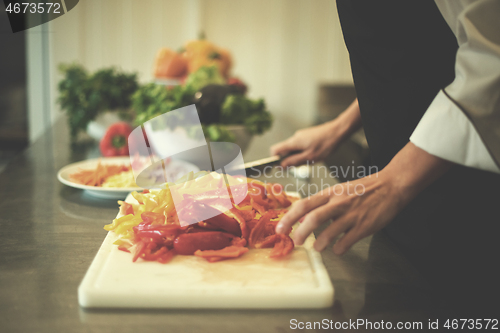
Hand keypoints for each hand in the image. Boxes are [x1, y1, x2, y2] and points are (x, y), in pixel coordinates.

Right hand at [270, 122, 342, 166]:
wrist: (337, 131)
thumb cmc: (325, 145)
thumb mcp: (309, 158)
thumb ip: (294, 162)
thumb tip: (281, 166)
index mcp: (293, 142)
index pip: (275, 150)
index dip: (275, 160)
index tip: (281, 167)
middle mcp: (294, 137)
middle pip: (284, 150)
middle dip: (289, 160)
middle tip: (301, 165)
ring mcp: (300, 136)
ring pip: (293, 149)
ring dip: (297, 157)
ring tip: (311, 159)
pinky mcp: (306, 136)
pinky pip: (299, 146)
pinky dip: (303, 152)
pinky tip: (314, 154)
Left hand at [276, 142, 451, 253]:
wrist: (391, 186)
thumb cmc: (364, 189)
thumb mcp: (339, 192)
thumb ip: (321, 205)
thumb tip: (302, 219)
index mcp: (330, 193)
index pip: (303, 204)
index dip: (289, 218)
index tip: (280, 229)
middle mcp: (338, 203)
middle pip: (312, 218)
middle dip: (300, 233)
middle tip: (295, 242)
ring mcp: (351, 215)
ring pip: (329, 231)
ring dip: (319, 243)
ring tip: (317, 248)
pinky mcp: (364, 226)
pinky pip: (347, 241)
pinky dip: (339, 248)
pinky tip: (338, 249)